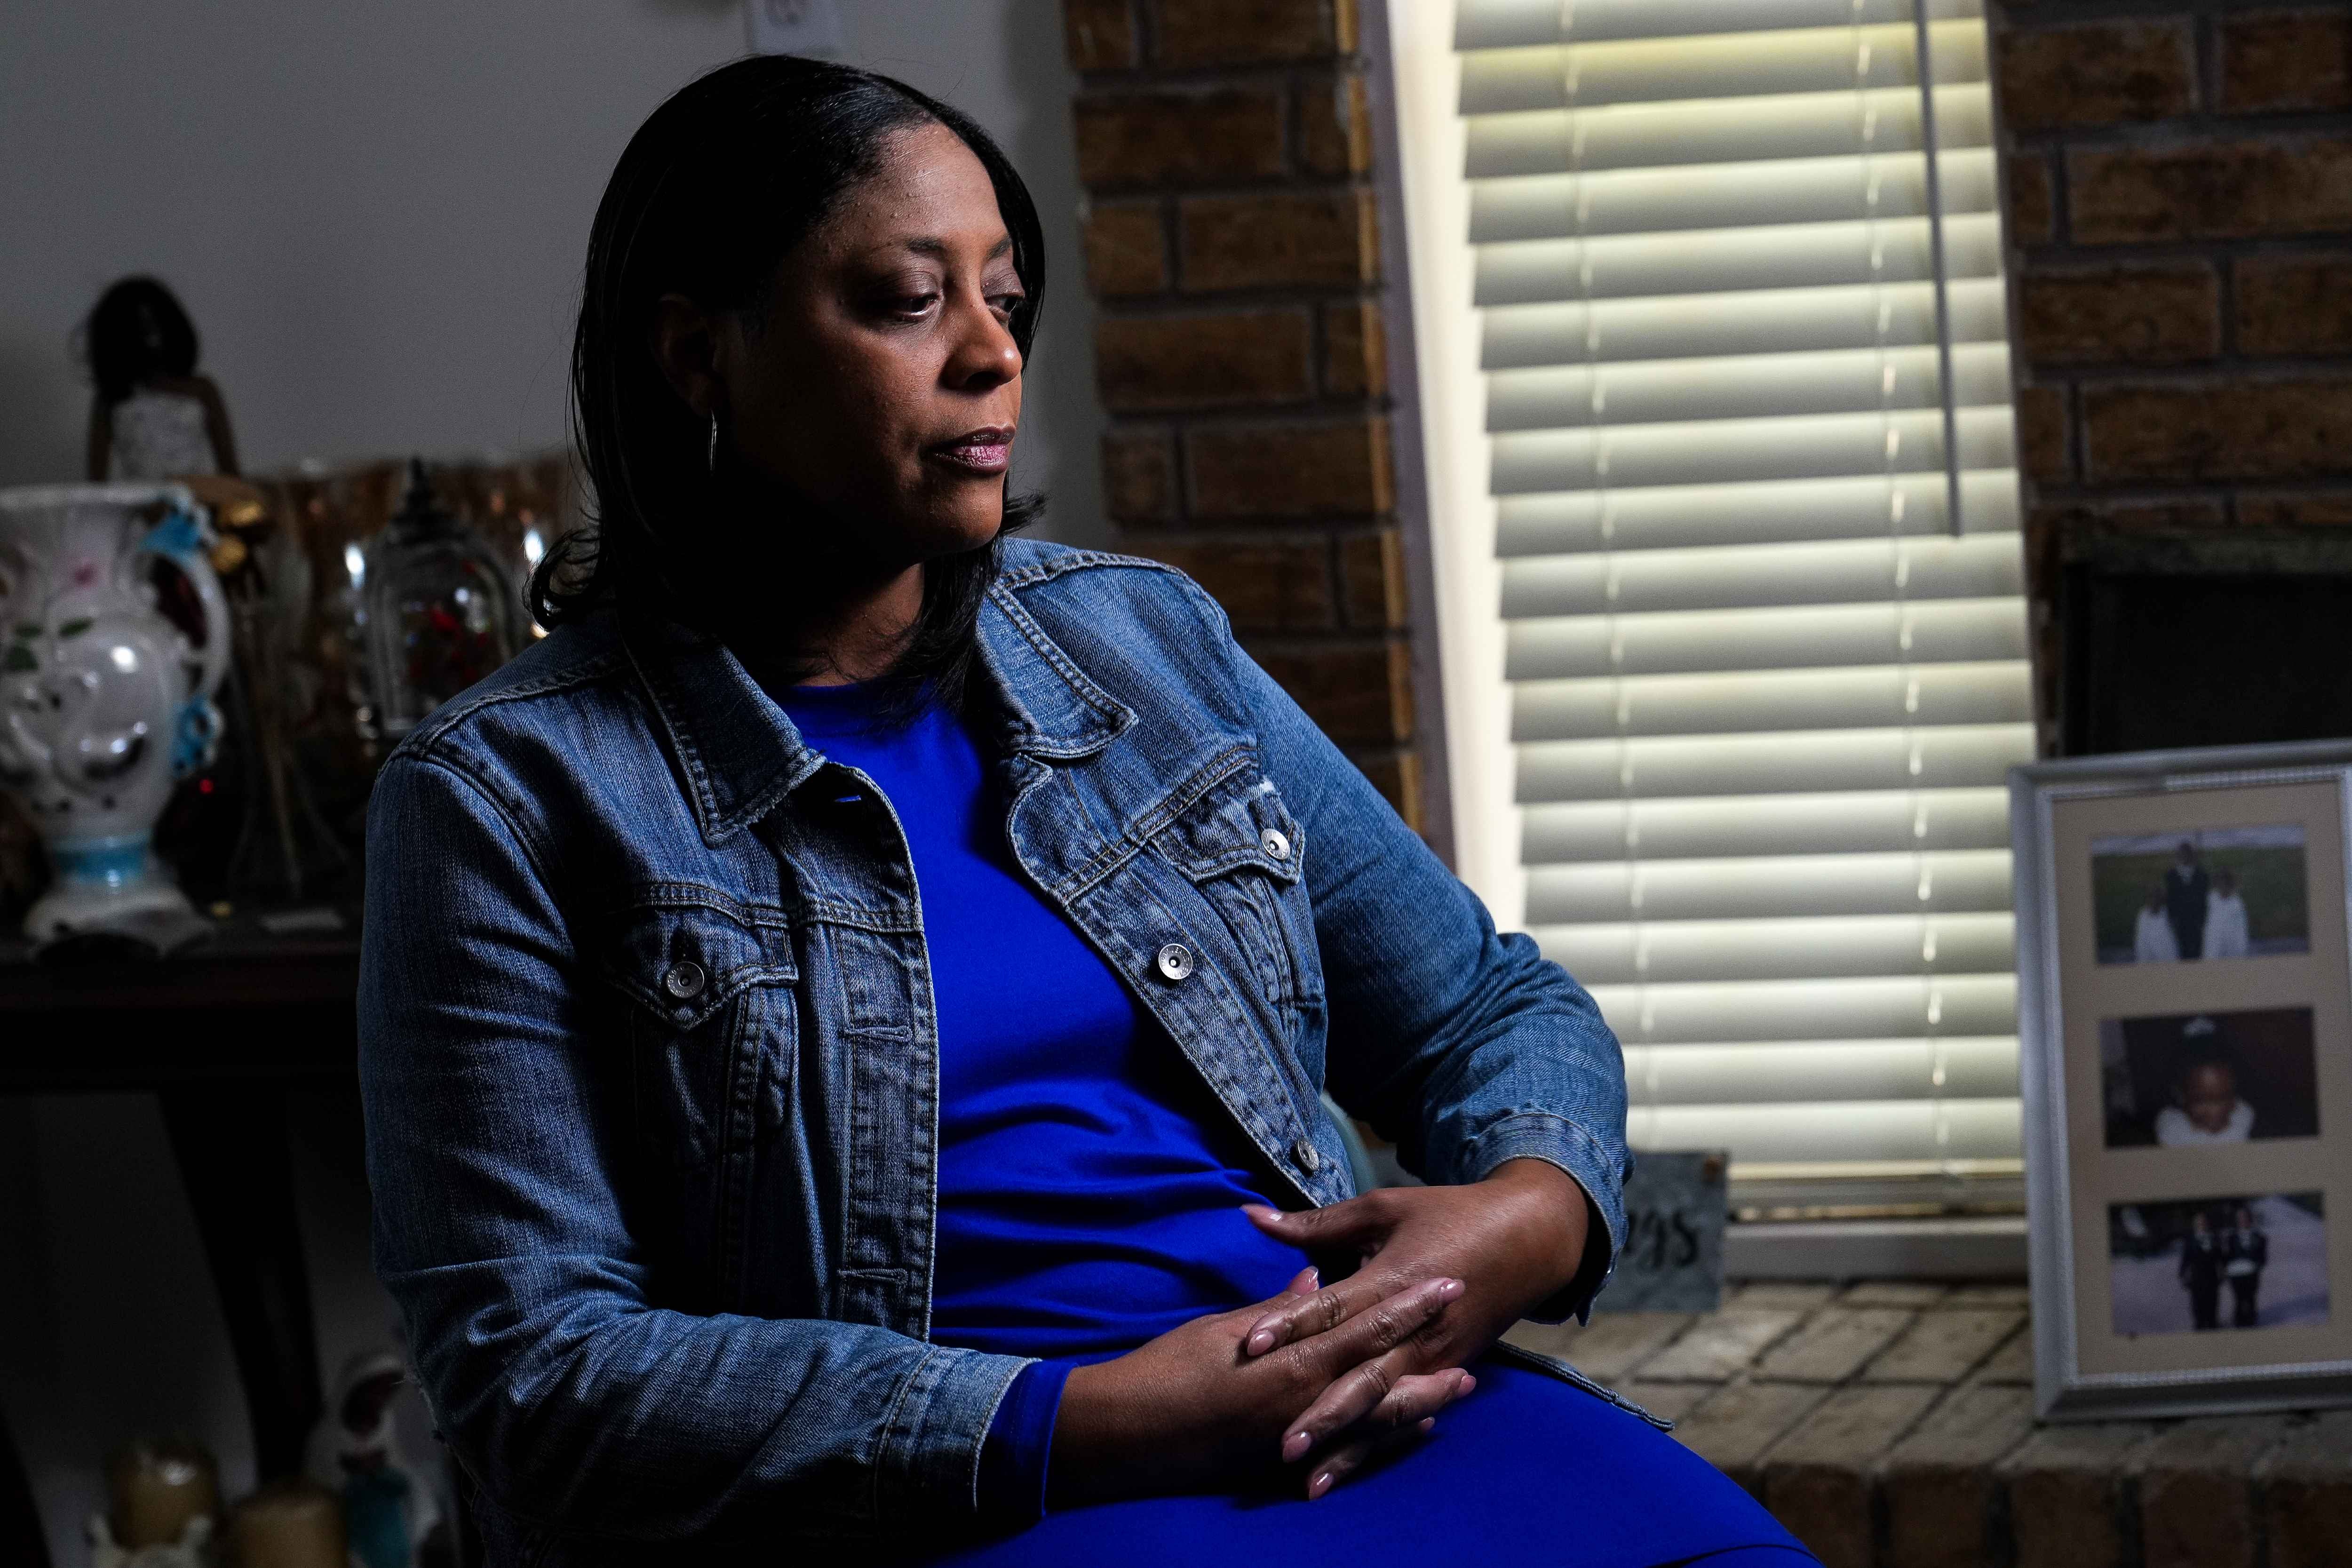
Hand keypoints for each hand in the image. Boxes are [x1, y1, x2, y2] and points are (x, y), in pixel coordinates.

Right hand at [1048, 1266, 1475, 1506]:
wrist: (1129, 1431)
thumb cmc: (1170, 1369)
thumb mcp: (1224, 1329)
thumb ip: (1277, 1310)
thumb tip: (1315, 1282)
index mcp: (1290, 1358)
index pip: (1364, 1324)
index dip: (1408, 1304)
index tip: (1445, 1283)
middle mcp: (1304, 1400)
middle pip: (1384, 1373)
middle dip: (1429, 1352)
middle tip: (1472, 1334)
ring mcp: (1300, 1436)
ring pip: (1377, 1417)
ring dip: (1422, 1400)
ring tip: (1461, 1385)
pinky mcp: (1287, 1462)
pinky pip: (1352, 1450)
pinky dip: (1385, 1437)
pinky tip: (1413, 1429)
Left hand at [1232, 1159, 1592, 1490]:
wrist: (1526, 1239)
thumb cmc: (1448, 1215)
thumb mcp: (1382, 1209)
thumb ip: (1317, 1223)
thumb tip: (1251, 1216)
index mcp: (1394, 1281)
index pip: (1334, 1309)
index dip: (1292, 1326)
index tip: (1250, 1348)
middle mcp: (1414, 1330)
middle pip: (1361, 1376)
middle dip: (1323, 1413)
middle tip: (1282, 1444)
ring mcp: (1433, 1358)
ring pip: (1384, 1408)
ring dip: (1348, 1444)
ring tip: (1309, 1481)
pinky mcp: (1444, 1372)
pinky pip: (1405, 1414)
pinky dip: (1377, 1445)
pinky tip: (1348, 1473)